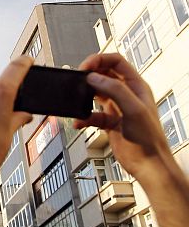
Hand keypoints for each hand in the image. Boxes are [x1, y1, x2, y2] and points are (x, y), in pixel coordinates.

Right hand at [75, 53, 173, 180]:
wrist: (148, 165)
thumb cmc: (149, 140)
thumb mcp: (134, 110)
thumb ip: (115, 90)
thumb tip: (94, 77)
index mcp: (136, 86)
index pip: (116, 62)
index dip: (99, 60)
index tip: (85, 67)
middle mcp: (126, 95)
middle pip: (103, 74)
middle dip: (89, 76)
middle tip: (78, 80)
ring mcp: (116, 108)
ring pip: (95, 93)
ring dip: (83, 96)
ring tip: (77, 99)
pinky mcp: (108, 121)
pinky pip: (90, 114)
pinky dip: (82, 117)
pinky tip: (79, 121)